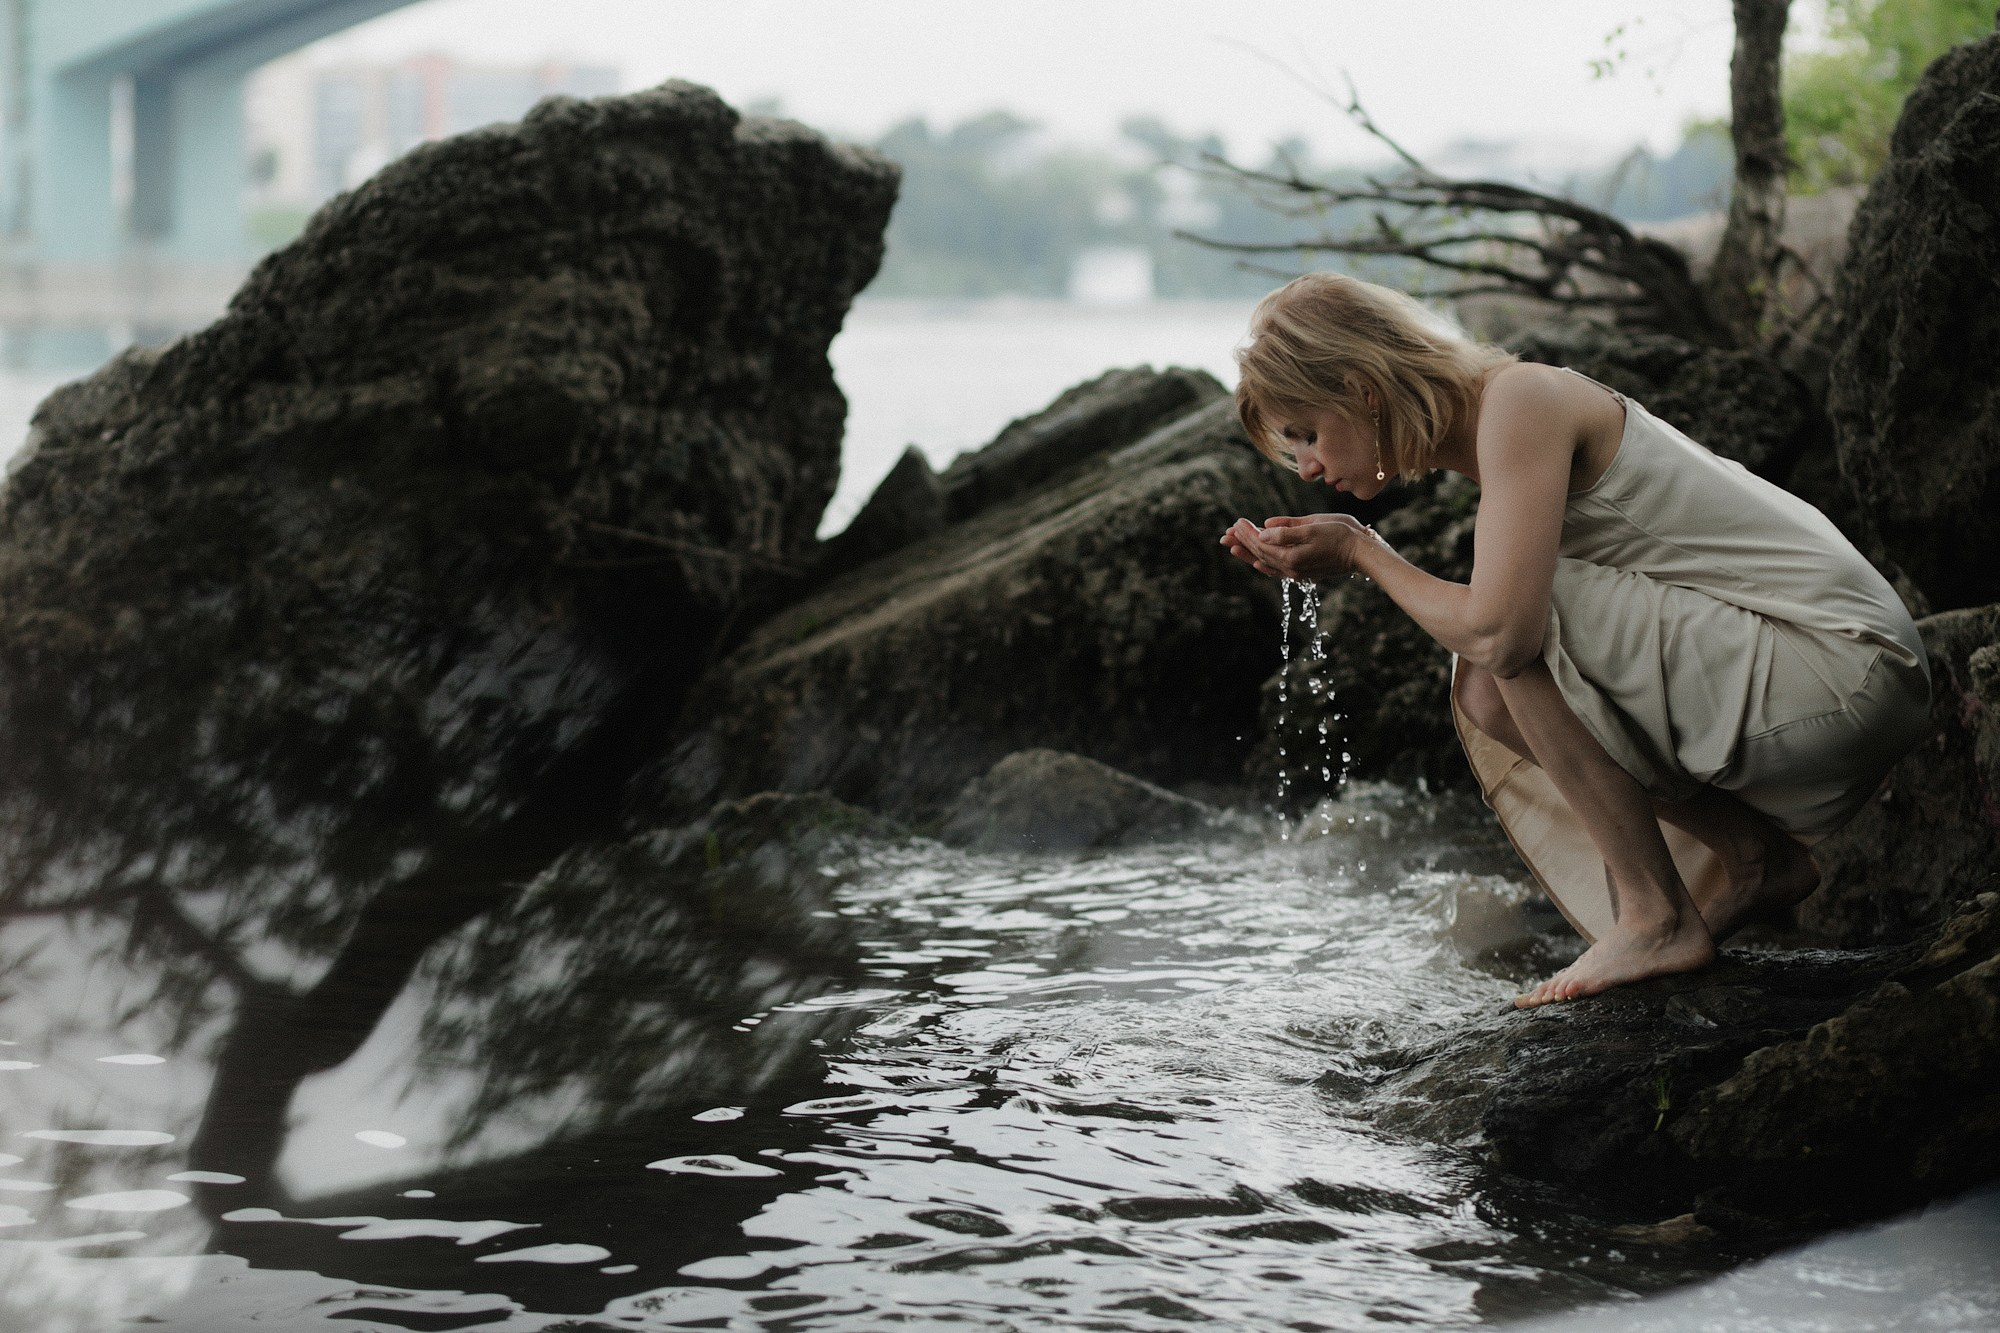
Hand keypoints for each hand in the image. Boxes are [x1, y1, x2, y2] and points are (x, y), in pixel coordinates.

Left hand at [1219, 514, 1387, 580]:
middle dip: (1243, 542)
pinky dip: (1265, 565)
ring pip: (1267, 562)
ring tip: (1232, 546)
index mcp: (1291, 557)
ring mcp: (1297, 572)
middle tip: (1227, 531)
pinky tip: (1258, 563)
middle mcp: (1291, 568)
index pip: (1261, 544)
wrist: (1362, 553)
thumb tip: (1262, 531)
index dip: (1247, 533)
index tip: (1236, 522)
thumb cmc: (1340, 535)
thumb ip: (1286, 531)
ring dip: (1249, 553)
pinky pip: (1278, 571)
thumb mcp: (1313, 527)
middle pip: (1260, 554)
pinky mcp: (1304, 572)